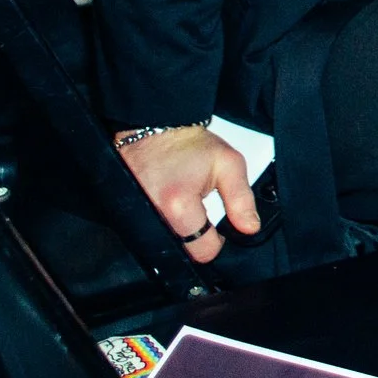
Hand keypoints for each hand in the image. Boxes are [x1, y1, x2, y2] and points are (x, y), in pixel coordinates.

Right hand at [115, 126, 259, 262]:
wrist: (154, 125)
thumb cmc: (187, 143)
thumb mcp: (228, 164)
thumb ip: (242, 200)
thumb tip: (250, 228)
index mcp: (179, 205)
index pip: (203, 251)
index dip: (217, 242)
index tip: (220, 229)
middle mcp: (153, 215)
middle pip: (183, 251)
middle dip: (197, 239)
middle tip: (202, 213)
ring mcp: (136, 217)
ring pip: (165, 245)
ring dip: (179, 234)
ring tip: (185, 207)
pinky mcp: (127, 215)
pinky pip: (149, 234)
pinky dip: (163, 226)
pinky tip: (170, 208)